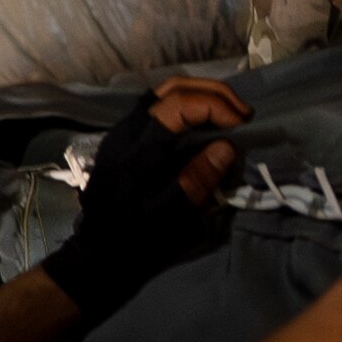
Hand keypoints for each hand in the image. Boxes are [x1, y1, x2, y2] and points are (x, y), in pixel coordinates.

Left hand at [40, 76, 249, 325]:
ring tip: (228, 113)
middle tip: (243, 113)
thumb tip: (226, 147)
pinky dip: (186, 103)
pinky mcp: (125, 137)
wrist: (97, 252)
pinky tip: (204, 121)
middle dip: (213, 93)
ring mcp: (124, 130)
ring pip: (164, 92)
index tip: (241, 125)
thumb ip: (196, 180)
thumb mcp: (168, 218)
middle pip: (172, 88)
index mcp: (138, 150)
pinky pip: (158, 105)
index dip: (215, 106)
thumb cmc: (134, 238)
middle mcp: (128, 130)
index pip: (179, 105)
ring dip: (200, 94)